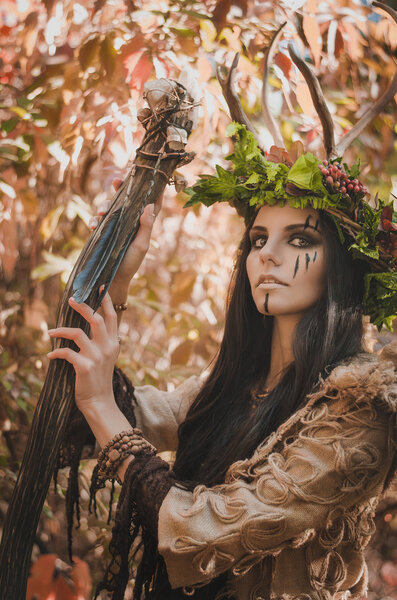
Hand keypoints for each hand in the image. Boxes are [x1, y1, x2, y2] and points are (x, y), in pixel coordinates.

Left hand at [47, 291, 118, 411]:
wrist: (99, 401)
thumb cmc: (99, 378)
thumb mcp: (107, 357)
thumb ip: (103, 341)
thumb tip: (91, 324)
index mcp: (114, 343)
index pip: (111, 317)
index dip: (105, 301)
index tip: (99, 287)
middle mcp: (107, 347)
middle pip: (95, 319)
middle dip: (82, 306)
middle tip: (71, 300)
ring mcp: (97, 356)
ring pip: (77, 333)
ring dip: (61, 330)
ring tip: (50, 331)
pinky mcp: (85, 366)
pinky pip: (66, 352)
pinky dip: (56, 352)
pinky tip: (50, 355)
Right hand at [89, 178, 162, 284]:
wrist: (112, 280)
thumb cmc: (130, 264)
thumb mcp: (140, 245)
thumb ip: (146, 226)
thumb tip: (150, 204)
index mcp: (141, 224)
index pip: (148, 203)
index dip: (149, 189)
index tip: (147, 174)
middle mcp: (128, 222)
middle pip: (126, 199)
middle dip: (120, 187)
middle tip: (116, 180)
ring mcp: (114, 226)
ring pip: (109, 207)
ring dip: (104, 205)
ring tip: (102, 213)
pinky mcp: (101, 233)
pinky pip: (96, 220)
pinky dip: (93, 220)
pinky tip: (93, 225)